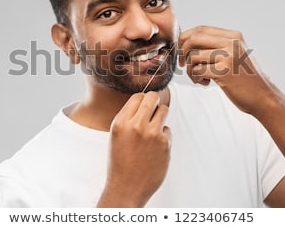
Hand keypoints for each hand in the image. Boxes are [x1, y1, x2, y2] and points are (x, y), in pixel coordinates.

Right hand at [98, 92, 170, 206]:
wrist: (127, 187)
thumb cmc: (120, 162)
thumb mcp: (117, 135)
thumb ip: (128, 118)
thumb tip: (144, 101)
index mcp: (121, 123)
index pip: (137, 96)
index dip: (143, 99)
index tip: (144, 105)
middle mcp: (136, 125)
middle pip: (153, 97)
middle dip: (155, 101)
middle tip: (154, 109)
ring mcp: (152, 134)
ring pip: (164, 110)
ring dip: (161, 116)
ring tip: (153, 130)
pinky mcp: (165, 143)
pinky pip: (168, 130)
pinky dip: (163, 136)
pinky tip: (154, 148)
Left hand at [178, 26, 275, 115]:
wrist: (263, 97)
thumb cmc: (245, 78)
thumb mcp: (235, 54)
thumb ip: (217, 45)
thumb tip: (187, 41)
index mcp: (233, 36)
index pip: (200, 29)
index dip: (185, 39)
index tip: (182, 51)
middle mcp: (231, 43)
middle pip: (193, 38)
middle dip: (182, 52)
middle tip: (184, 64)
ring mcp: (228, 57)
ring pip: (193, 56)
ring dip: (190, 69)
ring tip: (199, 77)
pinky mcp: (224, 72)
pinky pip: (197, 70)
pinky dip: (196, 78)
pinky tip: (205, 82)